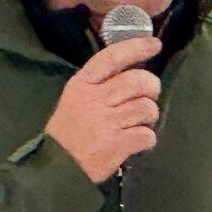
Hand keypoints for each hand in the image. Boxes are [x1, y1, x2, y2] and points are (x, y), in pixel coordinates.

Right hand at [45, 36, 161, 182]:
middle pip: (137, 81)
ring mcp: (106, 123)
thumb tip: (133, 74)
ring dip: (149, 116)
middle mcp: (94, 100)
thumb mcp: (74, 99)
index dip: (136, 48)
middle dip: (151, 86)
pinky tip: (137, 141)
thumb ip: (99, 85)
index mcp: (82, 85)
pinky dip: (147, 138)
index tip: (154, 45)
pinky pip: (146, 134)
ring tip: (140, 122)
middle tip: (150, 94)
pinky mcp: (117, 144)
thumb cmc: (67, 131)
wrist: (57, 166)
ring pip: (146, 108)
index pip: (112, 58)